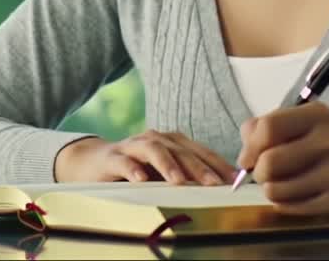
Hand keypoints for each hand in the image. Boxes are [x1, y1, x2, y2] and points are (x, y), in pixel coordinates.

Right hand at [54, 131, 237, 185]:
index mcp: (172, 142)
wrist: (92, 162)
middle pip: (180, 150)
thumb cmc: (136, 168)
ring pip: (154, 150)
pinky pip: (124, 162)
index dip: (217, 164)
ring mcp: (133, 147)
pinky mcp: (112, 158)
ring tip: (180, 181)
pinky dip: (133, 169)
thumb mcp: (163, 172)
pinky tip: (141, 179)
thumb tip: (219, 188)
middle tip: (215, 184)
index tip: (235, 180)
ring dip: (168, 165)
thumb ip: (186, 176)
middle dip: (199, 167)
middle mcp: (155, 139)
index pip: (199, 151)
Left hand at [236, 101, 328, 215]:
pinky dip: (283, 202)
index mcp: (319, 115)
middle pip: (270, 162)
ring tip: (279, 182)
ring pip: (277, 189)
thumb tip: (244, 151)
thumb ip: (273, 125)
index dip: (250, 145)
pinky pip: (292, 207)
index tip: (248, 156)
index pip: (269, 128)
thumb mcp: (310, 119)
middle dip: (258, 170)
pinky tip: (293, 193)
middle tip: (264, 172)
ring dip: (269, 188)